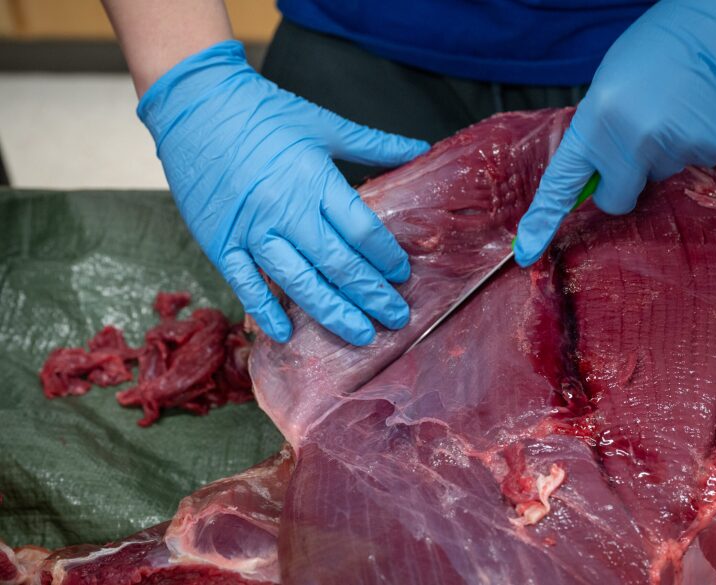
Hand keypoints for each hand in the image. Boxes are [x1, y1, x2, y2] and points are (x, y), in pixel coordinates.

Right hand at [138, 40, 429, 344]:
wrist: (195, 103)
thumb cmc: (262, 112)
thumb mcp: (323, 124)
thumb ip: (374, 144)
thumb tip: (420, 149)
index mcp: (314, 180)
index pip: (361, 231)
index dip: (386, 258)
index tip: (402, 275)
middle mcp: (285, 211)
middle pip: (337, 264)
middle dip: (371, 295)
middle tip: (396, 319)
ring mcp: (250, 231)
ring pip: (297, 282)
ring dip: (332, 312)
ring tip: (360, 334)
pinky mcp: (218, 242)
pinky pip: (245, 284)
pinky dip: (265, 311)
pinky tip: (286, 334)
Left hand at [514, 0, 715, 265]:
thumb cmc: (656, 49)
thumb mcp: (607, 87)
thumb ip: (596, 135)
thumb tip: (593, 178)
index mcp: (598, 120)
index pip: (564, 181)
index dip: (543, 218)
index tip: (526, 250)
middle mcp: (635, 139)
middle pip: (617, 199)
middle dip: (622, 183)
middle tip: (636, 143)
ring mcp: (677, 147)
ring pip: (658, 181)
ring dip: (662, 158)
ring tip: (674, 111)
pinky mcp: (714, 149)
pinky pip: (693, 168)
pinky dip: (693, 149)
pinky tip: (697, 114)